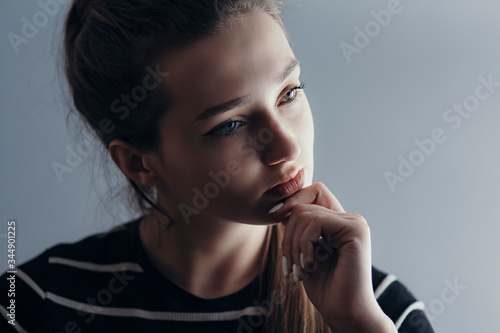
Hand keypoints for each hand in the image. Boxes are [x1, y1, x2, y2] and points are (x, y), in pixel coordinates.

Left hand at [269, 182, 396, 332]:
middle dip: (288, 236)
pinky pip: (315, 223)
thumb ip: (298, 229)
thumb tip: (281, 208)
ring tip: (299, 270)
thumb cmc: (325, 287)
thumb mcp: (304, 252)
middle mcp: (349, 218)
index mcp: (338, 222)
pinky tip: (309, 265)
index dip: (292, 201)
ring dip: (294, 245)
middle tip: (290, 265)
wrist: (344, 312)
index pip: (313, 192)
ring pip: (304, 214)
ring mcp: (354, 223)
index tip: (276, 219)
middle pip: (302, 206)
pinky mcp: (356, 230)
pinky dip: (304, 245)